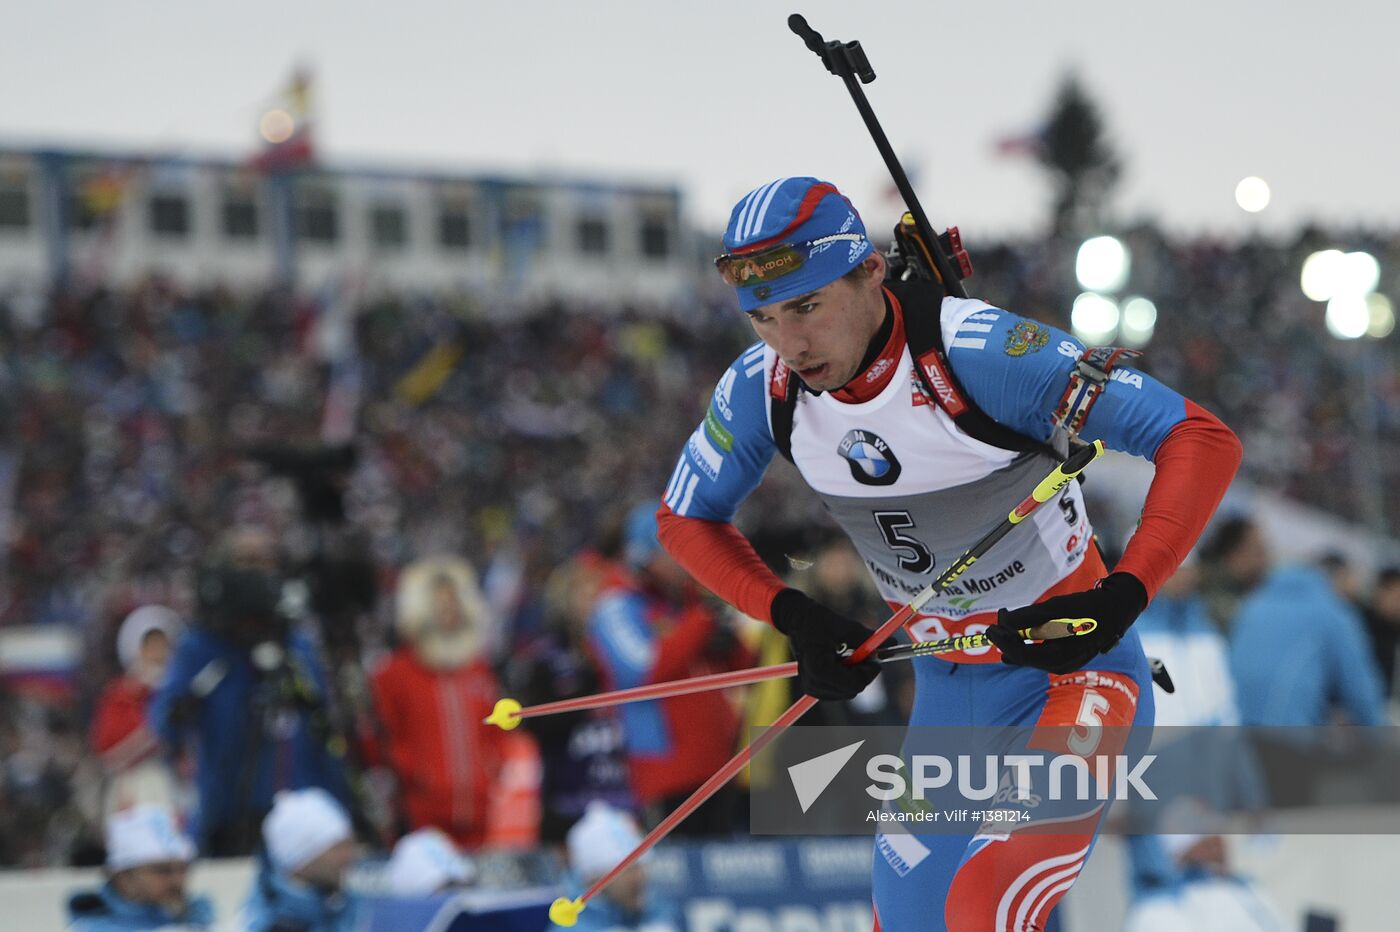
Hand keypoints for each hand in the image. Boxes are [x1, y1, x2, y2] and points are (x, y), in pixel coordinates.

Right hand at [770, 589, 882, 699]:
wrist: (797, 620)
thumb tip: (892, 642)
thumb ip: (868, 638)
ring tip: (849, 655)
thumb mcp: (846, 626)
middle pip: (852, 690)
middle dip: (862, 674)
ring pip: (847, 693)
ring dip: (854, 676)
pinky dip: (846, 679)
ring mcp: (811, 687)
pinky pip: (839, 692)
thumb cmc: (819, 621)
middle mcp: (812, 682)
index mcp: (819, 668)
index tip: (876, 658)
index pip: (854, 684)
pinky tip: (841, 662)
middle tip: (866, 656)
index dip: (869, 672)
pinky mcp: (813, 688)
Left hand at [985, 573, 1147, 673]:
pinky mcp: (1067, 656)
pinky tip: (1017, 639)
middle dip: (1007, 640)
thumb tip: (1005, 621)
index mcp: (1057, 657)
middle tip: (995, 623)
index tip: (991, 626)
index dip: (1002, 640)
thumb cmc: (1086, 608)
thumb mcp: (1055, 609)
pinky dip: (1028, 644)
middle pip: (1024, 656)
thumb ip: (1028, 617)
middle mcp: (1060, 666)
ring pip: (1031, 656)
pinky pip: (1041, 653)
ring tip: (1002, 628)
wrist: (1115, 609)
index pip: (1020, 653)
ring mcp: (1065, 663)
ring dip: (1016, 641)